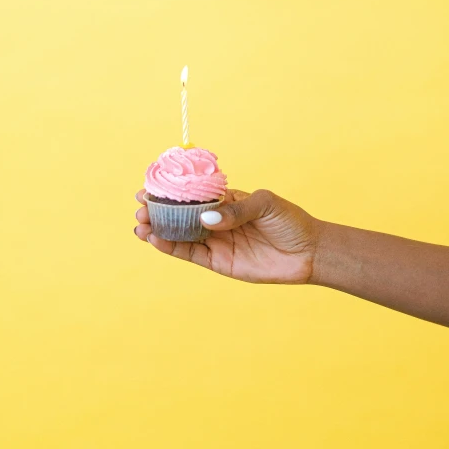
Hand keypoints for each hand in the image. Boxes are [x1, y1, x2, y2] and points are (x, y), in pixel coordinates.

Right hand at [134, 188, 319, 283]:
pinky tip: (155, 240)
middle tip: (141, 207)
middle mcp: (217, 220)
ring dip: (158, 230)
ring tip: (140, 225)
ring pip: (180, 234)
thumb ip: (236, 210)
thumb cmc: (290, 222)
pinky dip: (171, 247)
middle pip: (180, 214)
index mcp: (226, 200)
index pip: (193, 193)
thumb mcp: (265, 205)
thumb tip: (206, 219)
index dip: (170, 190)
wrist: (308, 252)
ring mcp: (216, 241)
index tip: (149, 186)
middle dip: (158, 210)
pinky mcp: (218, 262)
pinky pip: (190, 254)